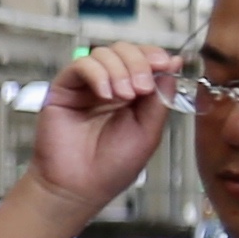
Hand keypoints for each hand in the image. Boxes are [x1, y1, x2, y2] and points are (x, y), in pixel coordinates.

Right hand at [31, 43, 178, 215]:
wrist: (79, 187)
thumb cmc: (112, 166)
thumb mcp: (149, 131)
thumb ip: (161, 96)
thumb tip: (175, 62)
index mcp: (133, 95)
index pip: (145, 60)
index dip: (155, 56)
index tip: (166, 64)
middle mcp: (109, 86)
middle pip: (125, 50)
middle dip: (139, 63)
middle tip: (142, 88)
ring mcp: (86, 86)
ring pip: (104, 54)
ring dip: (120, 70)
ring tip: (123, 97)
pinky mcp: (64, 89)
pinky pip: (81, 65)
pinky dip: (97, 74)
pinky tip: (105, 95)